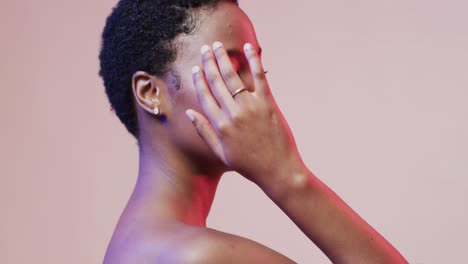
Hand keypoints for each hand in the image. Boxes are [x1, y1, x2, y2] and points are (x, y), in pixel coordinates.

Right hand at [186, 41, 302, 187]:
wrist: (277, 170)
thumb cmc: (248, 164)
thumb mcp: (221, 153)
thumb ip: (204, 132)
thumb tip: (190, 113)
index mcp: (220, 126)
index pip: (205, 96)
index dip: (198, 80)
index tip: (195, 68)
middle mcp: (233, 114)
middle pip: (216, 83)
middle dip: (209, 63)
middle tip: (205, 49)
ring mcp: (251, 107)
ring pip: (233, 77)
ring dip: (224, 59)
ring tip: (218, 46)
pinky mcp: (268, 104)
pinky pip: (259, 77)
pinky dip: (253, 61)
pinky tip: (248, 48)